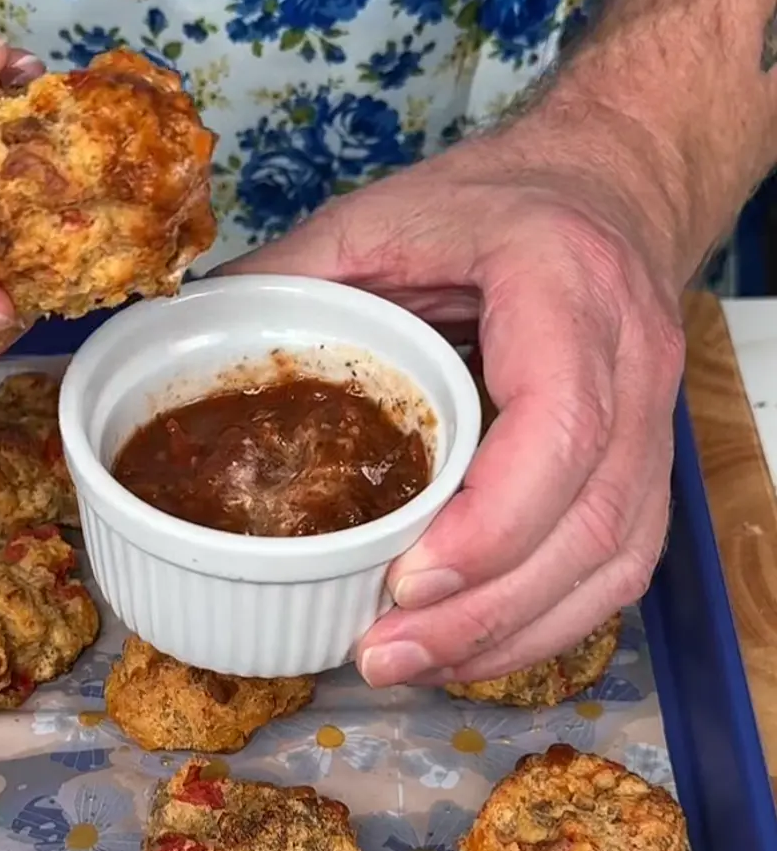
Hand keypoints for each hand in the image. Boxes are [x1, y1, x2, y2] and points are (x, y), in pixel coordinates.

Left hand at [221, 114, 685, 685]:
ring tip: (413, 665)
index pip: (559, 423)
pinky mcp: (645, 462)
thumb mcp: (384, 214)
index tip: (406, 581)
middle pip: (593, 518)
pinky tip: (472, 647)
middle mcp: (629, 361)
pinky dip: (548, 622)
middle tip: (383, 652)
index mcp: (563, 285)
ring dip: (516, 634)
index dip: (491, 521)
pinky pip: (620, 565)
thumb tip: (197, 326)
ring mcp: (652, 419)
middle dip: (487, 610)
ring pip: (616, 559)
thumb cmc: (493, 201)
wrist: (603, 186)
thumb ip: (296, 271)